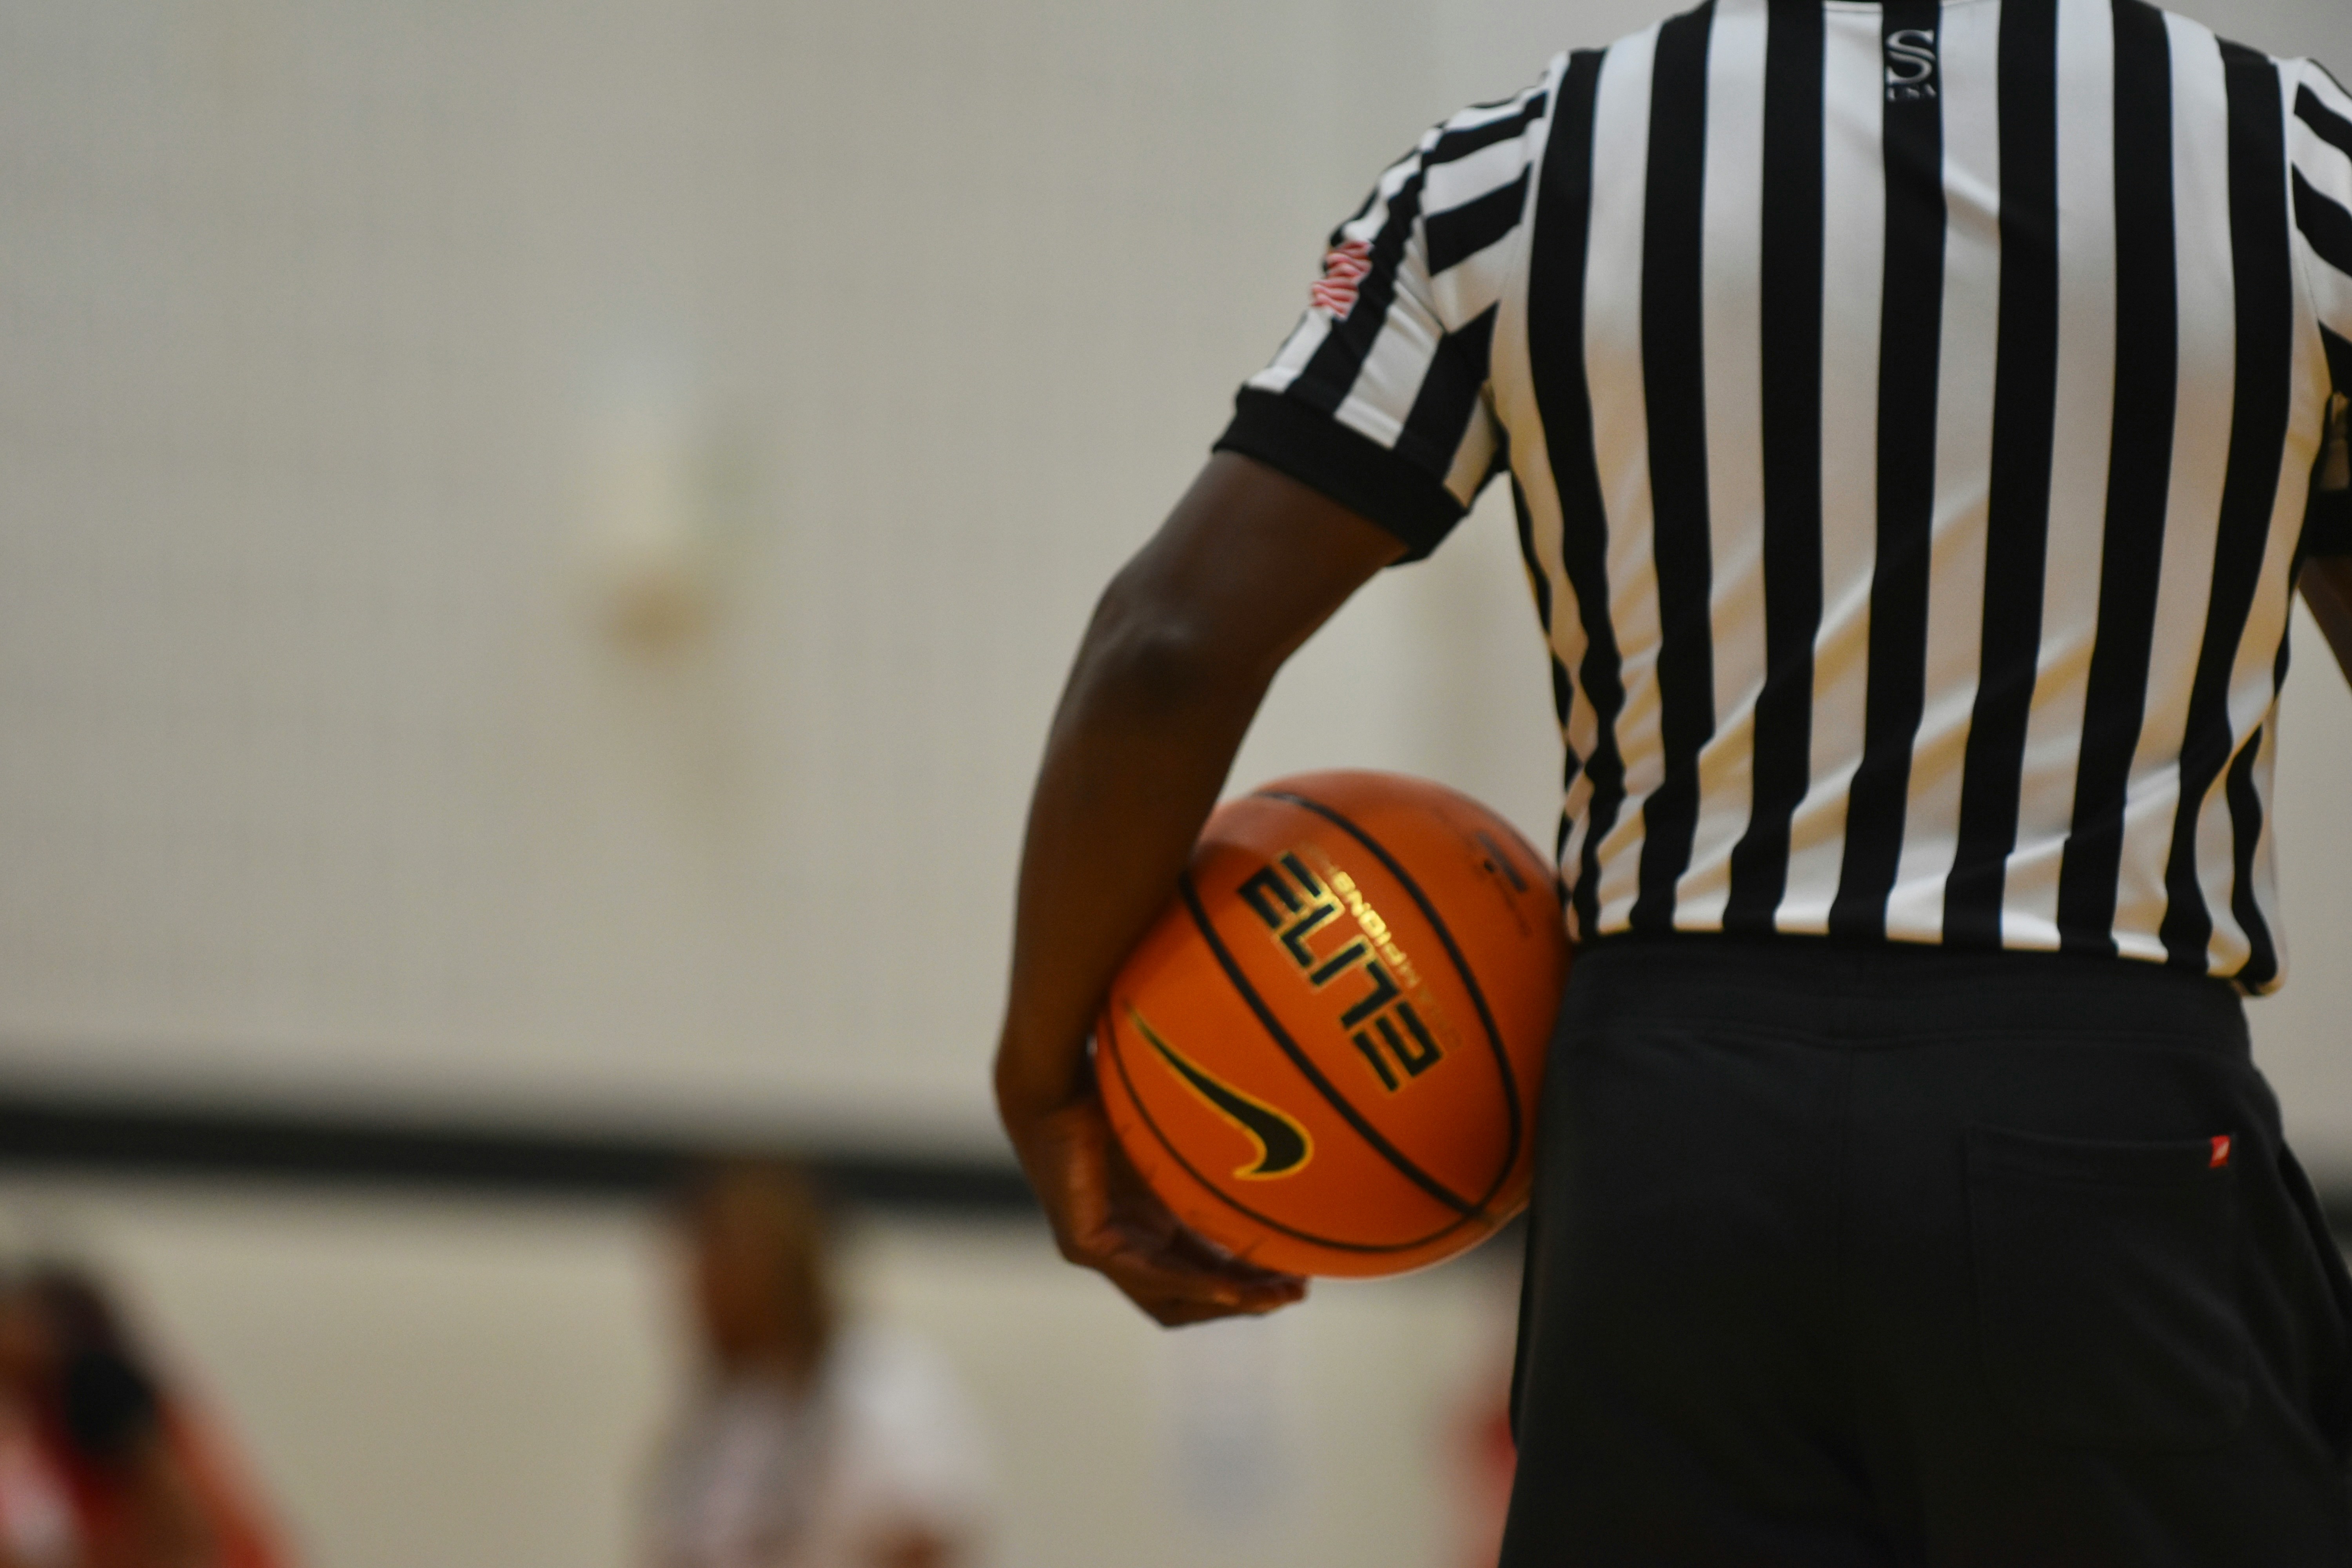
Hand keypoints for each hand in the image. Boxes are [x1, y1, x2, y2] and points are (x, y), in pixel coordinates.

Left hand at [1006, 1082, 1305, 1326]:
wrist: (1054, 1080)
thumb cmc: (1116, 1095)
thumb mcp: (1183, 1143)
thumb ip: (1218, 1166)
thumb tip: (1292, 1161)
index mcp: (1148, 1222)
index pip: (1202, 1270)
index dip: (1249, 1280)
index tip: (1299, 1276)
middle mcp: (1125, 1242)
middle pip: (1190, 1295)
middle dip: (1245, 1301)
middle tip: (1295, 1293)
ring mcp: (1101, 1249)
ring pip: (1170, 1297)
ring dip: (1225, 1301)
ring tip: (1274, 1297)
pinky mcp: (1081, 1245)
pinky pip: (1144, 1276)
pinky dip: (1191, 1284)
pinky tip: (1231, 1287)